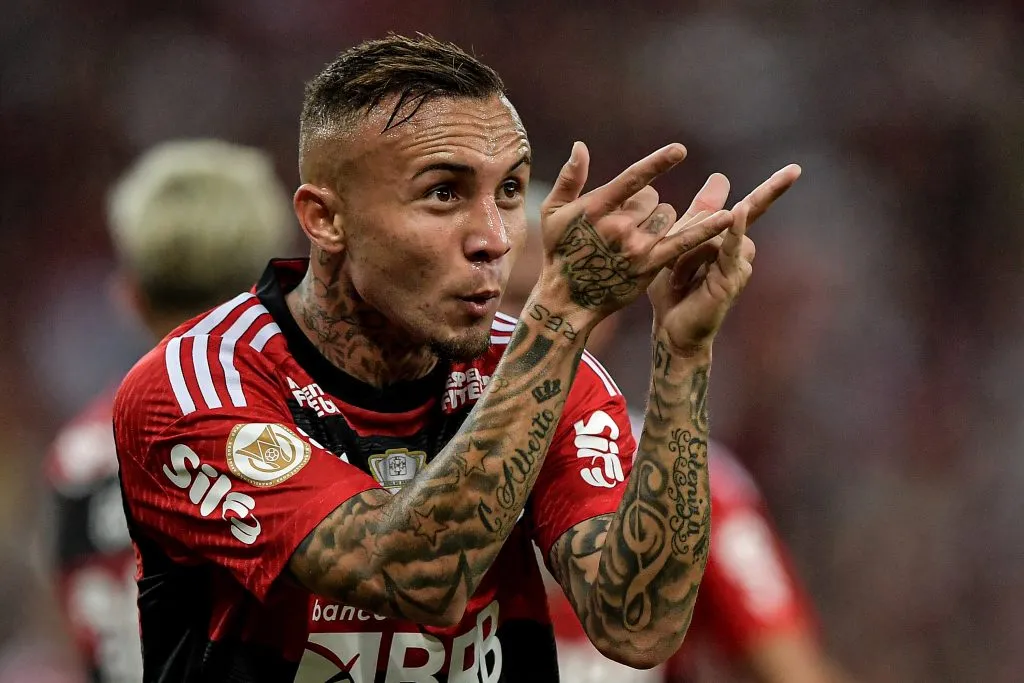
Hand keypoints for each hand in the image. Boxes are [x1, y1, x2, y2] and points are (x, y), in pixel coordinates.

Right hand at [534, 141, 733, 323]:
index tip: (681, 151)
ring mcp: (636, 247)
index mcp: (597, 208)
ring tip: (634, 238)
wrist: (567, 299)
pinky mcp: (649, 265)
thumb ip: (570, 178)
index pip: (634, 178)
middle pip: (652, 198)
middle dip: (643, 205)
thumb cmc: (558, 251)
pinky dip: (706, 229)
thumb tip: (581, 146)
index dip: (658, 163)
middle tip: (622, 224)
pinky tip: (728, 218)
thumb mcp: (553, 212)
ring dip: (658, 221)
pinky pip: (684, 241)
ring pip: (667, 216)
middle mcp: (619, 226)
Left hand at [648, 165, 801, 354]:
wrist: (671, 329)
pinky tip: (740, 211)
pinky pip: (731, 248)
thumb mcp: (680, 243)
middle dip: (686, 240)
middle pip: (716, 221)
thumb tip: (722, 176)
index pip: (752, 209)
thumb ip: (701, 212)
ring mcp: (740, 265)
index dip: (773, 189)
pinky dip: (736, 230)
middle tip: (675, 270)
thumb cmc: (673, 289)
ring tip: (677, 281)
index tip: (795, 170)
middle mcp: (741, 251)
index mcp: (730, 241)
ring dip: (684, 255)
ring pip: (713, 234)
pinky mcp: (731, 279)